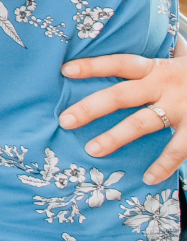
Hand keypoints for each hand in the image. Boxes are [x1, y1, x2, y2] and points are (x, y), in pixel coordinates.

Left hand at [63, 46, 186, 182]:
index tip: (65, 71)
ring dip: (116, 137)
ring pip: (143, 123)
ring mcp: (181, 108)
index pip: (120, 63)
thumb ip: (146, 68)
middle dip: (92, 108)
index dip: (94, 66)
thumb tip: (102, 62)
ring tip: (92, 150)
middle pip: (122, 95)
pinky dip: (164, 165)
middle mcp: (165, 86)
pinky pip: (178, 149)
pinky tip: (149, 178)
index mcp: (156, 69)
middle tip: (65, 120)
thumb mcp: (172, 65)